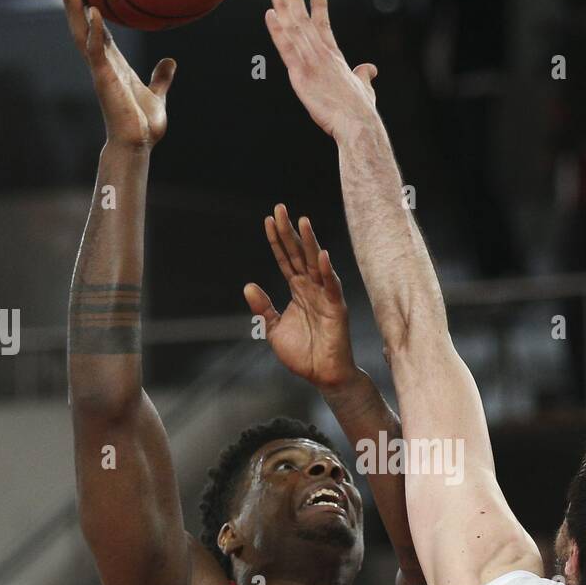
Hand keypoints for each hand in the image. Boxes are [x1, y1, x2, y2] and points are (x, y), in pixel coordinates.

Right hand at [58, 0, 174, 149]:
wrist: (137, 144)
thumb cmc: (143, 125)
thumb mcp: (156, 95)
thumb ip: (161, 78)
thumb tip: (171, 62)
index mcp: (114, 65)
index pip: (98, 32)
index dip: (90, 12)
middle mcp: (103, 64)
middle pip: (83, 27)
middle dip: (73, 4)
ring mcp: (101, 70)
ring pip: (82, 33)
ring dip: (75, 9)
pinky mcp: (103, 78)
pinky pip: (96, 49)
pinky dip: (95, 29)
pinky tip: (94, 10)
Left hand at [245, 205, 357, 390]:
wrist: (322, 375)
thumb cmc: (302, 354)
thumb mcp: (273, 329)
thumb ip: (263, 307)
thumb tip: (248, 285)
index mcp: (298, 290)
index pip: (285, 259)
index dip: (276, 240)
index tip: (268, 220)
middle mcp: (312, 288)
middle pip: (299, 254)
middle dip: (290, 232)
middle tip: (280, 208)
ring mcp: (325, 296)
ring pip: (316, 264)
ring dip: (310, 242)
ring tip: (302, 221)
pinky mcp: (336, 308)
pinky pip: (332, 286)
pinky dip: (327, 271)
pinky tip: (321, 255)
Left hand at [265, 0, 377, 141]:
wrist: (356, 123)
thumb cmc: (360, 111)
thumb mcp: (365, 88)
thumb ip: (364, 76)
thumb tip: (369, 69)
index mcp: (335, 57)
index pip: (324, 25)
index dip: (319, 6)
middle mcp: (322, 54)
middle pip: (305, 20)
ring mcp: (311, 62)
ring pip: (294, 28)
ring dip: (284, 5)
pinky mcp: (301, 74)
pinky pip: (286, 48)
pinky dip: (277, 30)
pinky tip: (270, 14)